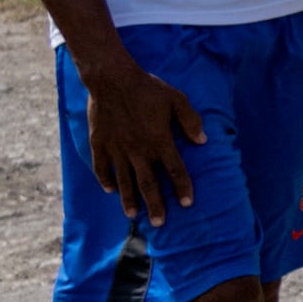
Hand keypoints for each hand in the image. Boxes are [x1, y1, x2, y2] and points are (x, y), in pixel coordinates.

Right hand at [79, 52, 204, 226]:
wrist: (112, 79)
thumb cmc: (147, 88)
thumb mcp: (176, 99)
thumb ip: (190, 120)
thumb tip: (202, 141)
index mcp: (159, 141)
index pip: (175, 170)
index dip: (182, 187)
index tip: (188, 203)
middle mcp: (138, 150)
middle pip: (148, 183)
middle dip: (155, 205)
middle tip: (160, 223)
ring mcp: (117, 149)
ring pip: (124, 180)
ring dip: (129, 199)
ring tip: (133, 215)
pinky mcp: (99, 144)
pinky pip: (102, 168)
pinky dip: (106, 180)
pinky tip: (110, 190)